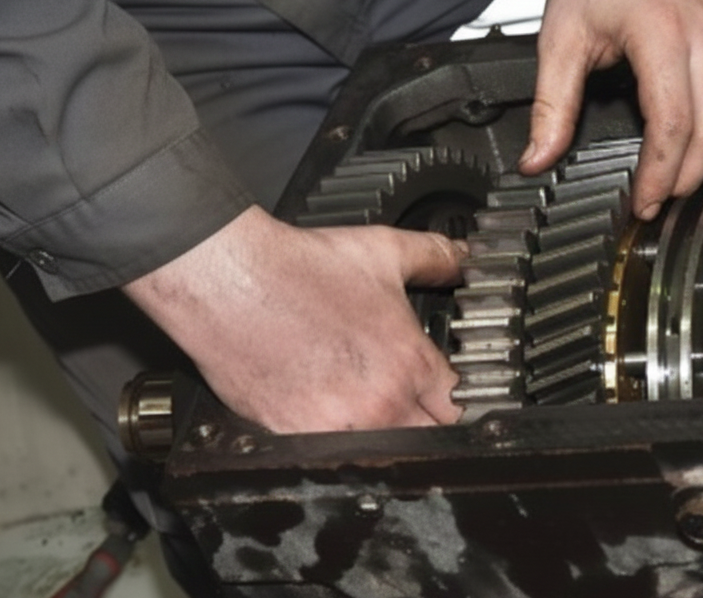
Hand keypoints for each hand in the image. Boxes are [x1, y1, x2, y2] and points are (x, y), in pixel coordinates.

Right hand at [123, 206, 463, 431]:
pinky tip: (324, 417)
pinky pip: (325, 458)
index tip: (449, 400)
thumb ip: (435, 258)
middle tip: (410, 408)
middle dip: (427, 428)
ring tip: (365, 413)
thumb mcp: (383, 251)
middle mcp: (378, 403)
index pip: (460, 408)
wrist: (230, 280)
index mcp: (408, 363)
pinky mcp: (291, 439)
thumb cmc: (299, 269)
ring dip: (382, 441)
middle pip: (428, 442)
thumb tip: (464, 259)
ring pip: (381, 456)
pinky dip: (330, 446)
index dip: (459, 405)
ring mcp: (335, 428)